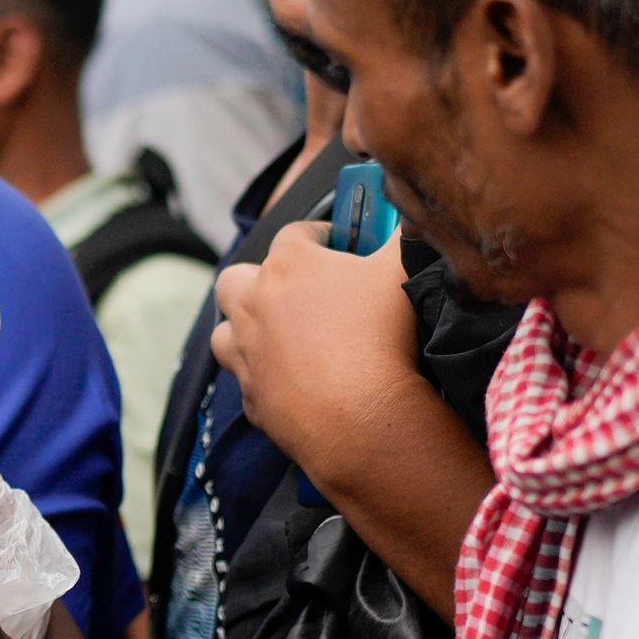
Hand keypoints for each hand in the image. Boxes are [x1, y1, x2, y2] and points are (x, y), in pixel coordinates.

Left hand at [210, 222, 489, 618]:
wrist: (360, 417)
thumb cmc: (380, 336)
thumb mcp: (404, 269)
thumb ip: (406, 236)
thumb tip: (413, 221)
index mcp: (289, 265)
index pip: (296, 234)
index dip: (318, 236)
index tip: (338, 247)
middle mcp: (255, 304)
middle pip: (238, 278)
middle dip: (259, 279)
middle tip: (298, 292)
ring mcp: (247, 353)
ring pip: (225, 330)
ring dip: (245, 329)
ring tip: (281, 337)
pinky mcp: (252, 398)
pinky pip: (249, 382)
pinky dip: (266, 380)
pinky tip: (295, 385)